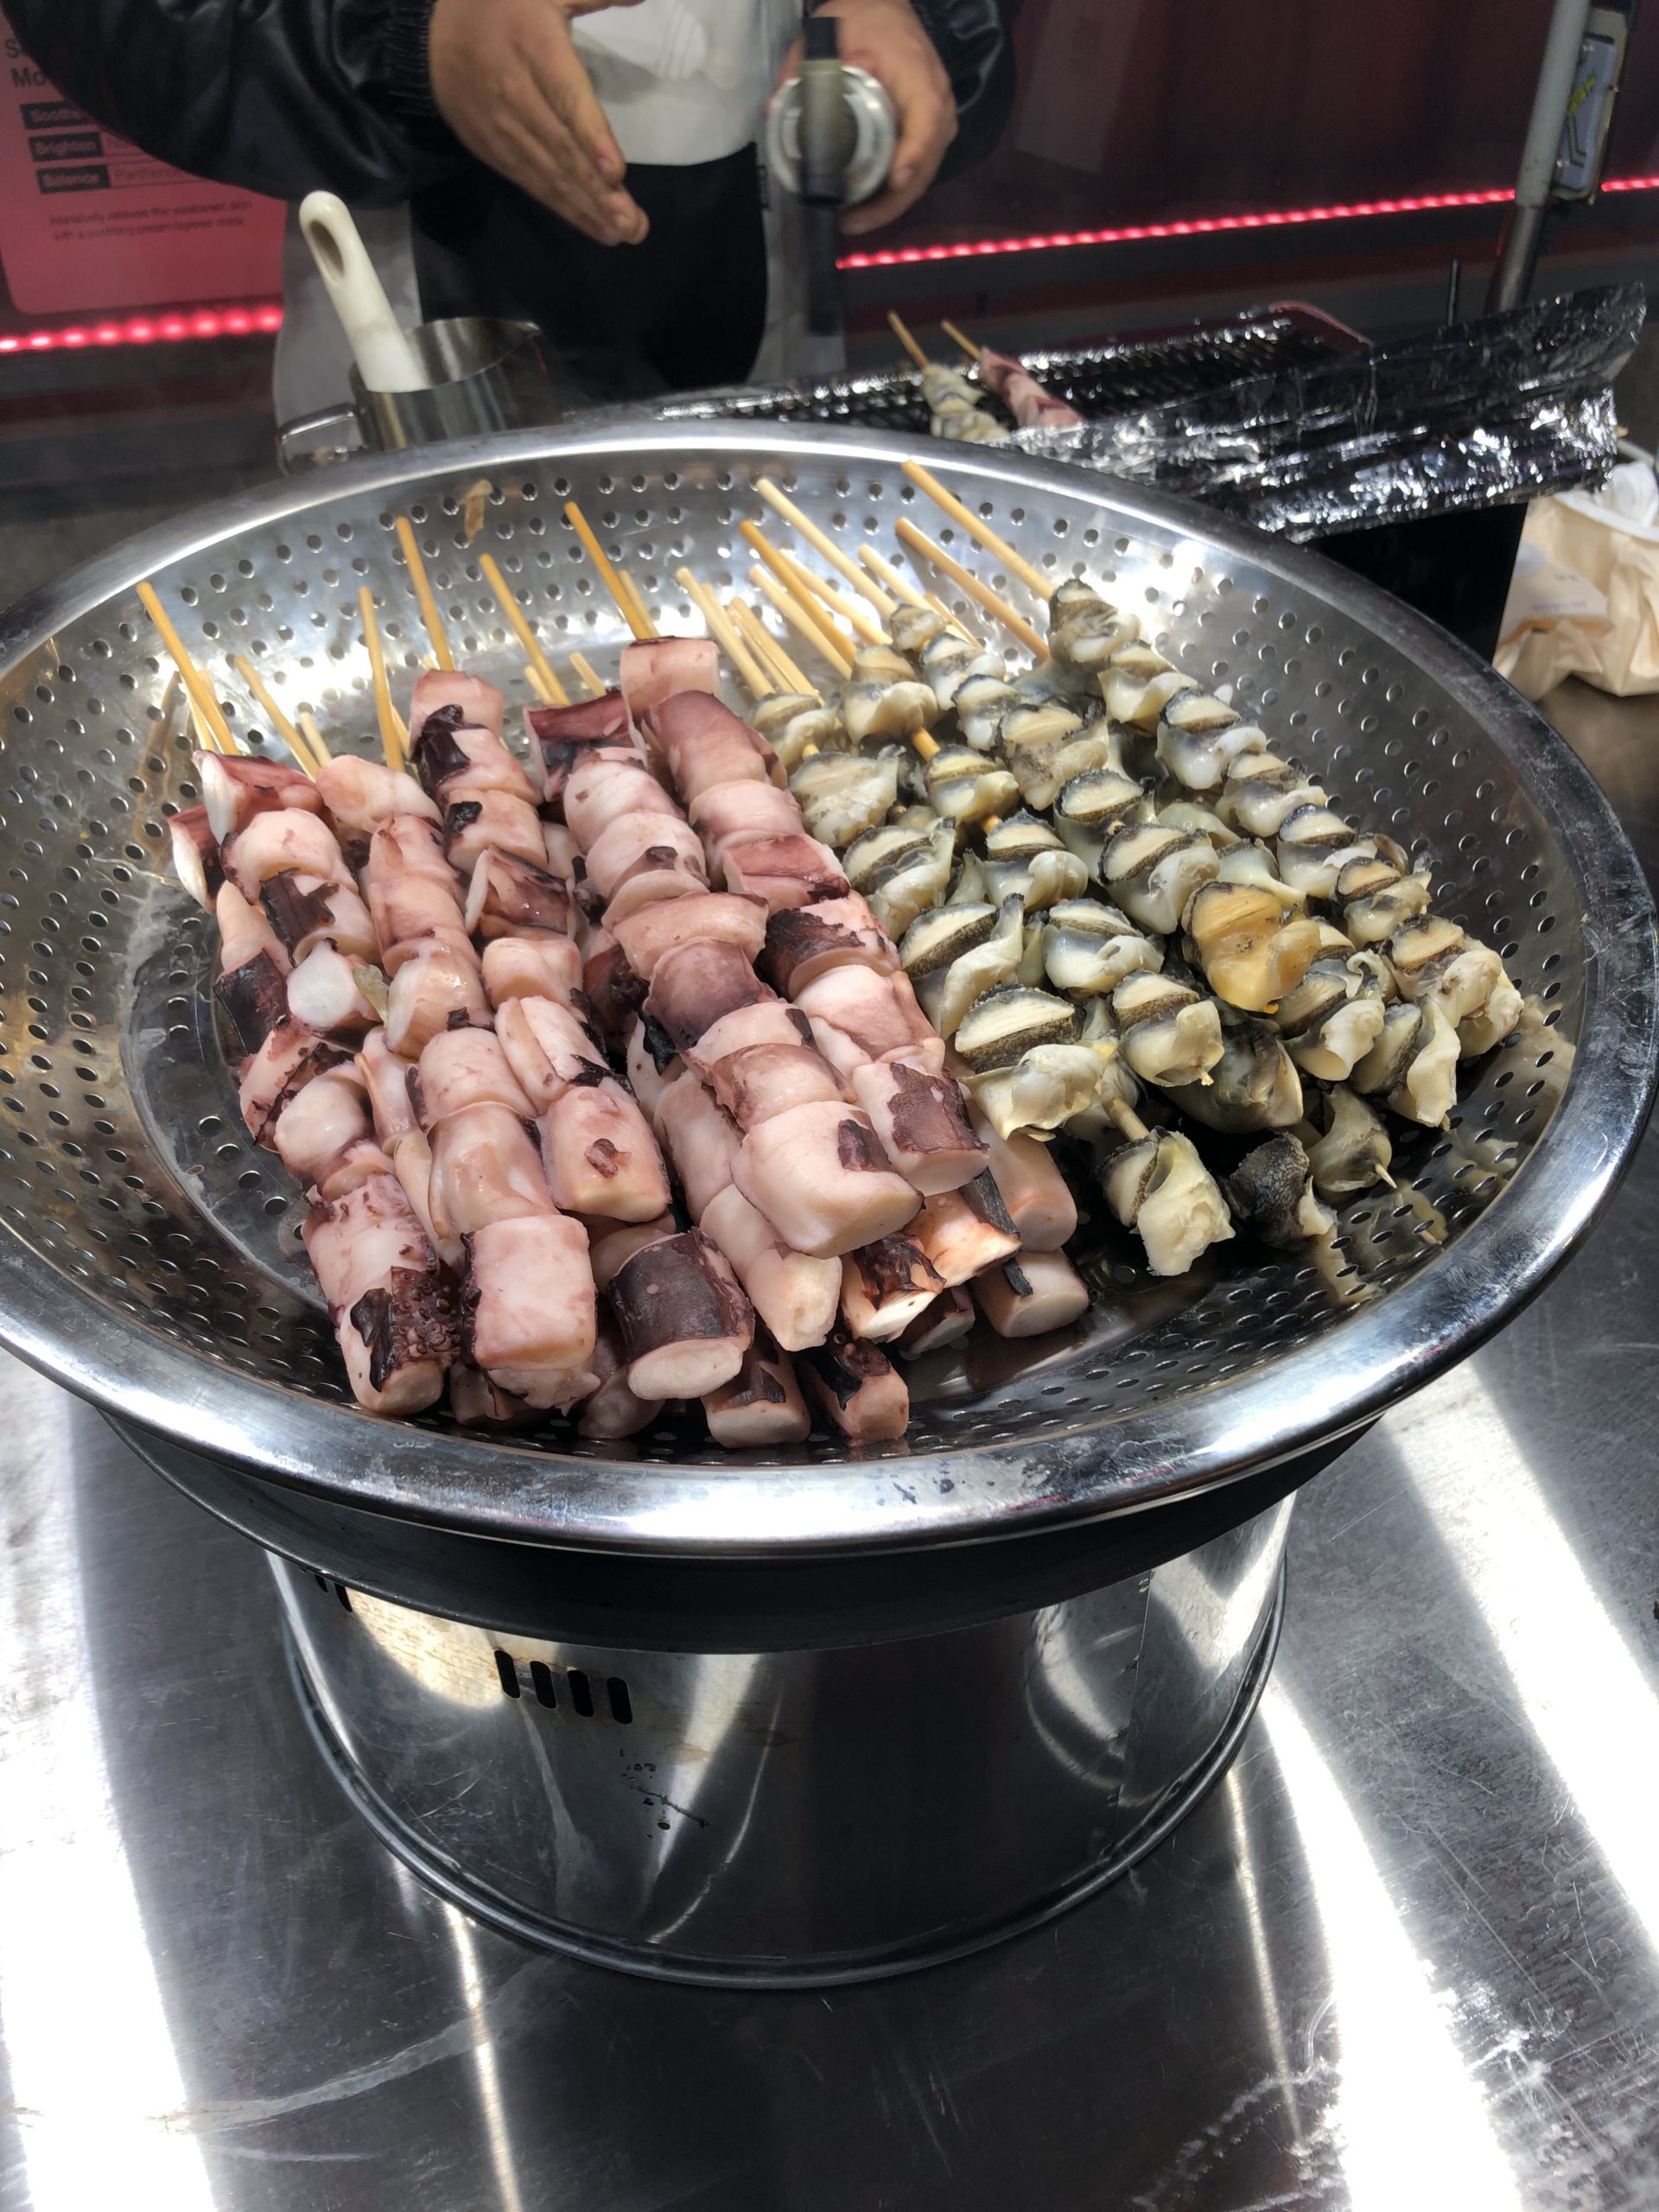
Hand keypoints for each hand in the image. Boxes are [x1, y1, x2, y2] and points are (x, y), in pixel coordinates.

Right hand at [428, 0, 649, 245]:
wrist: (431, 36)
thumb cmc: (502, 6)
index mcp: (534, 45)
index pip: (566, 96)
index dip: (590, 136)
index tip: (616, 172)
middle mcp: (516, 92)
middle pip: (561, 148)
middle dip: (597, 191)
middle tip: (633, 224)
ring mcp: (501, 127)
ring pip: (547, 173)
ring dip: (585, 208)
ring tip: (620, 233)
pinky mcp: (492, 150)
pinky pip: (530, 182)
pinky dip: (561, 206)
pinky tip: (591, 224)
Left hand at [774, 0, 956, 235]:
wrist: (886, 8)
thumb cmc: (862, 19)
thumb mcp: (827, 34)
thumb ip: (800, 71)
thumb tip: (774, 110)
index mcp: (917, 75)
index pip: (926, 117)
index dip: (913, 151)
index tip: (895, 178)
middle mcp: (938, 102)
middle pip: (924, 164)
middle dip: (891, 201)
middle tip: (852, 221)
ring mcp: (938, 121)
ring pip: (921, 176)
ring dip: (889, 205)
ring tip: (853, 221)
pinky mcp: (929, 134)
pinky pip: (917, 171)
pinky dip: (893, 194)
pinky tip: (865, 206)